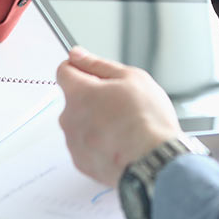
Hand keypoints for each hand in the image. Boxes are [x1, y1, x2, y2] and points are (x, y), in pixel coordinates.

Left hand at [57, 46, 181, 186]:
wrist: (154, 162)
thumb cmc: (147, 120)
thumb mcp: (131, 78)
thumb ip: (98, 64)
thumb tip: (77, 55)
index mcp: (79, 93)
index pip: (63, 71)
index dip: (80, 68)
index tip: (92, 73)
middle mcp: (69, 118)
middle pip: (74, 99)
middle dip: (92, 98)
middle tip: (120, 103)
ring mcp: (74, 143)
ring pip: (80, 124)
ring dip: (95, 122)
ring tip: (123, 127)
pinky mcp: (82, 163)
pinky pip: (86, 146)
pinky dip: (99, 143)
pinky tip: (119, 143)